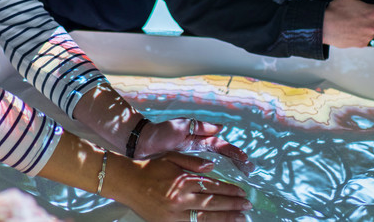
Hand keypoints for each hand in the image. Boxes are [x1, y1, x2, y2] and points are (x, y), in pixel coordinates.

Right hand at [117, 151, 251, 221]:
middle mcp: (181, 198)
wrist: (126, 182)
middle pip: (213, 203)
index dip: (229, 190)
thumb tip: (212, 167)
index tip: (242, 193)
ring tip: (240, 219)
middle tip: (247, 207)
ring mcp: (174, 213)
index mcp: (183, 180)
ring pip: (206, 217)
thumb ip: (192, 162)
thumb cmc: (149, 168)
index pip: (213, 187)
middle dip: (233, 205)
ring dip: (225, 218)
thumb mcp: (171, 158)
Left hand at [135, 118, 253, 174]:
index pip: (222, 146)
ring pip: (216, 168)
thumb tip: (221, 128)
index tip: (245, 160)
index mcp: (199, 139)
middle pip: (223, 157)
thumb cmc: (160, 132)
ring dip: (228, 174)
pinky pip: (203, 178)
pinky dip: (212, 183)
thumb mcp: (181, 126)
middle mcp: (199, 151)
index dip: (234, 152)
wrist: (141, 143)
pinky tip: (220, 191)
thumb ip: (200, 127)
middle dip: (237, 163)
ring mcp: (192, 161)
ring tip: (240, 182)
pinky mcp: (185, 171)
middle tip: (250, 171)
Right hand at [322, 0, 373, 47]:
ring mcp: (368, 36)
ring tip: (357, 22)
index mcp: (373, 13)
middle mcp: (373, 26)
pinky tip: (354, 29)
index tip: (371, 5)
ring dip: (370, 26)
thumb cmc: (336, 11)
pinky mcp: (362, 43)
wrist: (324, 26)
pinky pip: (367, 38)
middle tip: (362, 13)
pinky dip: (363, 34)